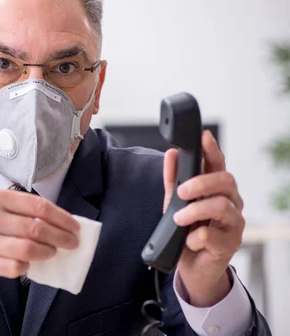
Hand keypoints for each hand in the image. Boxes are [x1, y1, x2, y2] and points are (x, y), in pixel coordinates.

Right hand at [0, 189, 79, 291]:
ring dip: (47, 252)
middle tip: (72, 243)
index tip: (75, 227)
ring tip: (52, 252)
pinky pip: (14, 267)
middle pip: (36, 228)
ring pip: (27, 249)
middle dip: (61, 237)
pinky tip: (29, 263)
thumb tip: (60, 221)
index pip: (39, 206)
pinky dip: (28, 266)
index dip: (62, 218)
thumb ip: (22, 210)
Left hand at [163, 130, 244, 306]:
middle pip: (226, 181)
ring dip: (194, 211)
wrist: (191, 267)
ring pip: (220, 206)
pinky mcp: (230, 244)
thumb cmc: (186, 231)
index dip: (212, 150)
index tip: (203, 137)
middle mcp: (230, 203)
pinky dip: (195, 237)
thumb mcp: (175, 203)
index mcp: (217, 190)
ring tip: (179, 219)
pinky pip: (212, 234)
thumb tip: (171, 155)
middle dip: (201, 183)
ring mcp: (233, 223)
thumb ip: (173, 180)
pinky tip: (189, 241)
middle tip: (181, 192)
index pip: (218, 165)